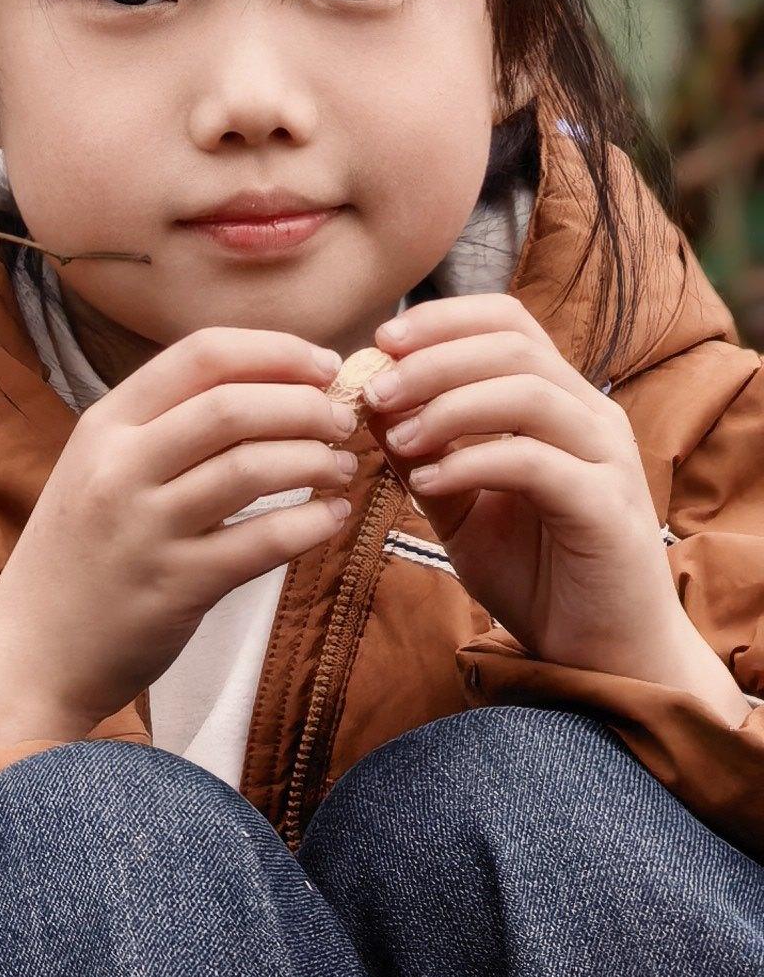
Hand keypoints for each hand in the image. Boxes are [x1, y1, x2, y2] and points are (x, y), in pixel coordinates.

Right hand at [0, 327, 358, 770]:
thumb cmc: (80, 557)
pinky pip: (263, 541)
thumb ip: (165, 429)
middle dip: (306, 405)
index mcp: (103, 426)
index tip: (324, 366)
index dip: (277, 351)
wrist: (31, 652)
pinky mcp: (175, 586)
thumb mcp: (99, 471)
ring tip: (341, 466)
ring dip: (316, 459)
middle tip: (343, 420)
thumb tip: (271, 387)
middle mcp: (118, 468)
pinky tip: (332, 517)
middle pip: (233, 405)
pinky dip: (313, 522)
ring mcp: (144, 528)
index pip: (200, 355)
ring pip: (252, 468)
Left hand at [370, 294, 742, 711]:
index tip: (380, 342)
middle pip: (513, 346)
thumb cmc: (537, 577)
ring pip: (528, 392)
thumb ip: (423, 455)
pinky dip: (473, 461)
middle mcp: (591, 418)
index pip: (508, 322)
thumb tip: (369, 402)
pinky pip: (535, 461)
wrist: (600, 656)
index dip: (443, 320)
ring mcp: (606, 460)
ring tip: (395, 438)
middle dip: (433, 359)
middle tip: (373, 391)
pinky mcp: (606, 509)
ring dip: (448, 406)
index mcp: (560, 405)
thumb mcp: (460, 509)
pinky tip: (427, 480)